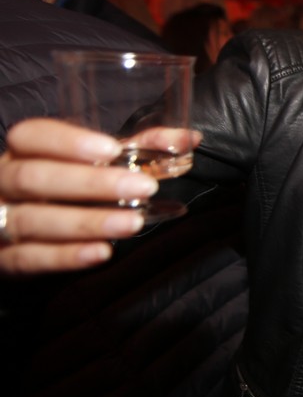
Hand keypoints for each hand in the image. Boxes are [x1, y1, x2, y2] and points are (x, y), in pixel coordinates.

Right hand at [0, 119, 168, 274]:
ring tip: (132, 223)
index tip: (112, 150)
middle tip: (142, 188)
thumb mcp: (93, 164)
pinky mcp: (2, 259)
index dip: (67, 142)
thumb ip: (137, 148)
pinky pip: (28, 258)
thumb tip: (189, 139)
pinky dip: (66, 256)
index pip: (31, 137)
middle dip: (90, 183)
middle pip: (34, 178)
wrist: (18, 233)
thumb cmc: (64, 188)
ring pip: (32, 220)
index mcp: (22, 154)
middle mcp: (3, 184)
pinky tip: (101, 252)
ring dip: (86, 222)